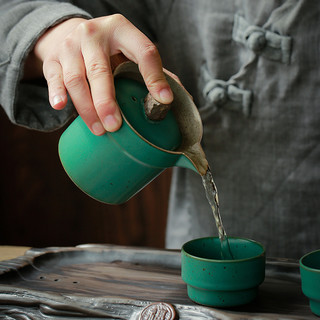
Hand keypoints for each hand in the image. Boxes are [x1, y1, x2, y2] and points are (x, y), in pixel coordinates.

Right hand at [30, 15, 172, 134]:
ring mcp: (70, 45)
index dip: (155, 77)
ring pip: (76, 79)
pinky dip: (57, 93)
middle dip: (107, 101)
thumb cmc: (108, 49)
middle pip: (100, 70)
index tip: (164, 100)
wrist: (70, 34)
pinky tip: (61, 106)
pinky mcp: (53, 59)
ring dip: (87, 108)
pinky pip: (54, 78)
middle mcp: (93, 34)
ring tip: (100, 130)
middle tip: (115, 126)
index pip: (144, 51)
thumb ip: (152, 70)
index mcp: (122, 30)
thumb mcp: (130, 50)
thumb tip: (178, 97)